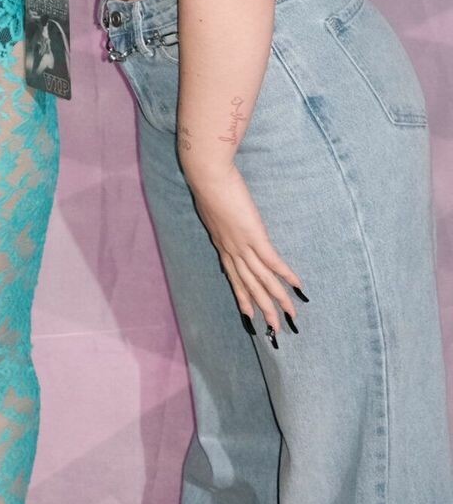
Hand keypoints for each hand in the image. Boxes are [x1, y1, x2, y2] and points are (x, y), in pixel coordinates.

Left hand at [185, 161, 302, 340]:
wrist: (206, 175)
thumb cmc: (207, 184)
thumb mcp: (211, 208)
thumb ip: (219, 221)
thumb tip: (223, 222)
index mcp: (221, 245)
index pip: (234, 278)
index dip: (243, 298)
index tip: (249, 316)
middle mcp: (231, 251)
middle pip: (250, 286)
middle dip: (263, 308)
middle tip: (274, 329)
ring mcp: (243, 245)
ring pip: (263, 280)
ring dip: (278, 299)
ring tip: (291, 318)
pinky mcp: (254, 235)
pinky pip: (272, 261)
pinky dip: (285, 275)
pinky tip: (298, 286)